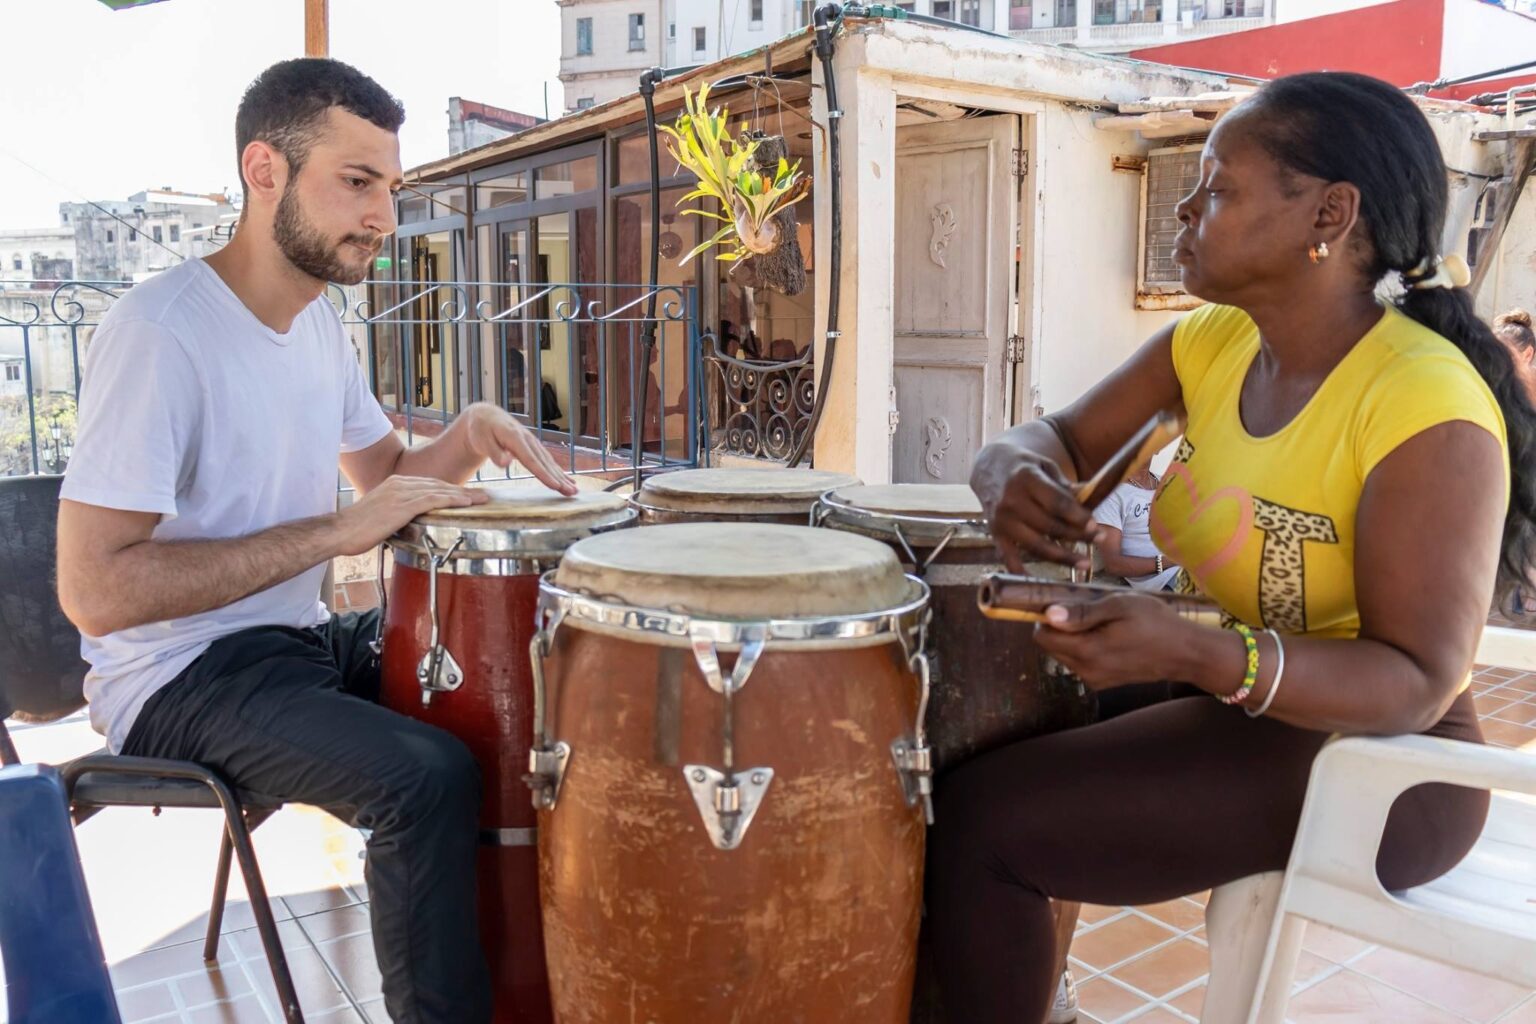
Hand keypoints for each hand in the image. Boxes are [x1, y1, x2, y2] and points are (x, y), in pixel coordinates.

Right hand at [333, 476, 488, 555]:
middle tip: (483, 495)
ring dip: (463, 495)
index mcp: (396, 484)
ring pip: (439, 490)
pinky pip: (432, 499)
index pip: (430, 484)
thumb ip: (400, 513)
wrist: (340, 531)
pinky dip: (451, 500)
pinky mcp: (401, 505)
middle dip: (462, 490)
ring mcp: (401, 493)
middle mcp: (400, 484)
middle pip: (439, 484)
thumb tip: (413, 523)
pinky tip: (465, 503)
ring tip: (482, 499)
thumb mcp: (383, 515)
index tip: (467, 495)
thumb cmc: (358, 528)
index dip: (451, 489)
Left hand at [464, 403, 578, 495]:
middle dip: (560, 478)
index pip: (531, 460)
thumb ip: (494, 452)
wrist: (486, 416)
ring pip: (549, 462)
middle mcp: (528, 440)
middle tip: (572, 492)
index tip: (555, 486)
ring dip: (563, 477)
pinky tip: (568, 480)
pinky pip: (547, 461)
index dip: (544, 474)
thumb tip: (506, 463)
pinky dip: (558, 471)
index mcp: (515, 438)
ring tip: (574, 490)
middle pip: (545, 463)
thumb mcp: (482, 439)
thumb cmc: (481, 430)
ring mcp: (532, 443)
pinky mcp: (533, 446)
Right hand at [970, 441, 1101, 572]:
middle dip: (1077, 535)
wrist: (989, 468)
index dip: (1078, 517)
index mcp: (1026, 479)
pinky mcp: (995, 534)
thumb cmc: (1024, 467)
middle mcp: (1011, 501)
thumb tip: (1090, 500)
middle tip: (1098, 539)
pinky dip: (1022, 573)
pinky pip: (1009, 558)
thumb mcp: (1046, 466)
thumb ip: (1066, 486)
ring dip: (1062, 556)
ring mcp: (1001, 520)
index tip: (1095, 526)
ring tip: (1085, 562)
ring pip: (1036, 545)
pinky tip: (1040, 583)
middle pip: (1049, 526)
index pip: (1056, 503)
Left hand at [1033, 593, 1191, 689]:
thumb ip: (1081, 612)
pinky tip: (1110, 636)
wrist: (1186, 652)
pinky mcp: (1103, 682)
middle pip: (1051, 646)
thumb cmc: (1155, 622)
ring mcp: (1095, 680)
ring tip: (1104, 622)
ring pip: (1065, 654)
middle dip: (1061, 627)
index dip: (1047, 617)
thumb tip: (1049, 614)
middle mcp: (1086, 671)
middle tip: (1089, 609)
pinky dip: (1086, 648)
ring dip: (1074, 637)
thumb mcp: (1119, 606)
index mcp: (1087, 652)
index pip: (1043, 637)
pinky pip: (1081, 662)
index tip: (1064, 602)